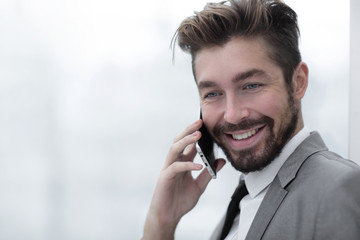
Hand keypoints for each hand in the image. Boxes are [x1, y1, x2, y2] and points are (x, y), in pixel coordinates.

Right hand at [143, 120, 225, 239]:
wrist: (169, 216)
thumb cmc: (180, 201)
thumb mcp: (199, 186)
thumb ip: (209, 173)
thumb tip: (220, 161)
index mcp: (183, 163)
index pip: (189, 145)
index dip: (196, 134)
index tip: (205, 125)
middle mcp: (174, 163)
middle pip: (179, 141)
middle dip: (189, 130)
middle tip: (199, 122)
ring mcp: (168, 169)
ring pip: (174, 149)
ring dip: (185, 141)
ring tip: (197, 135)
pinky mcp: (165, 178)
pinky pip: (175, 167)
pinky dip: (187, 165)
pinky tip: (198, 165)